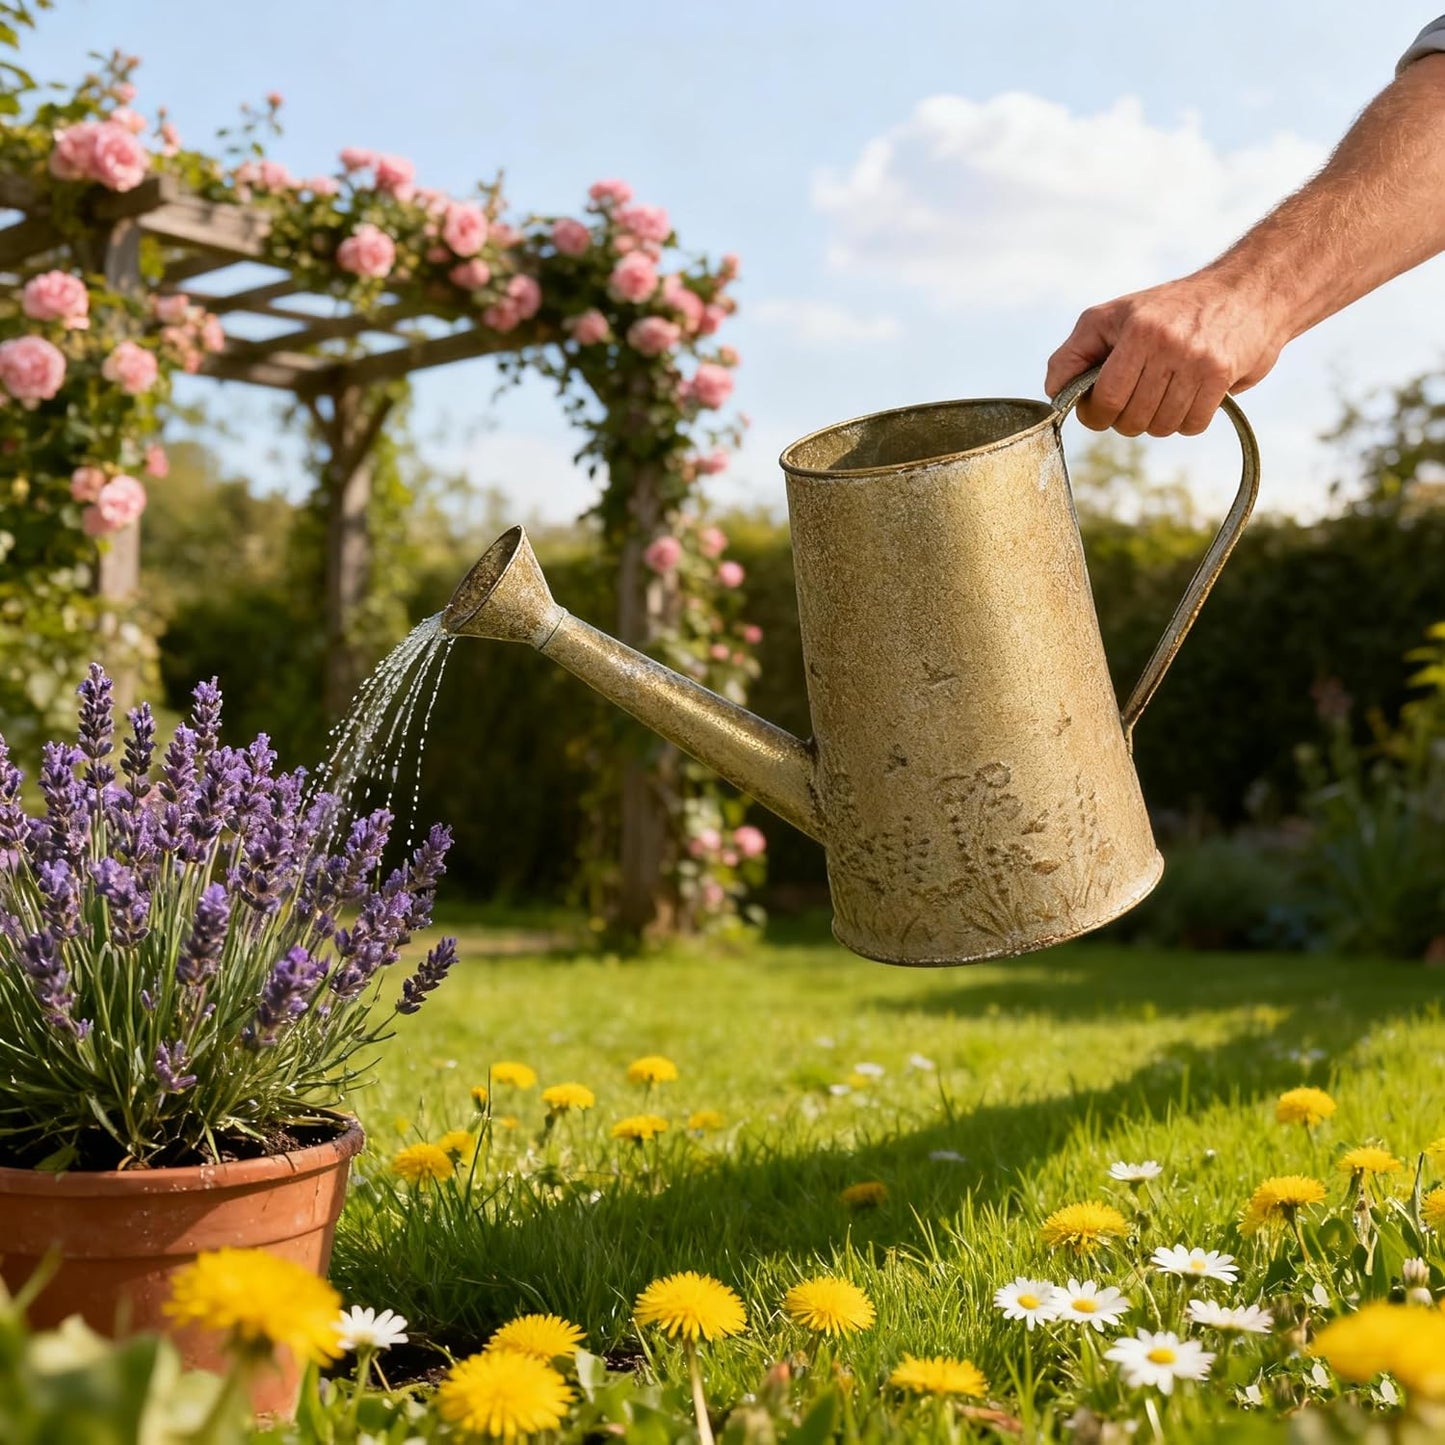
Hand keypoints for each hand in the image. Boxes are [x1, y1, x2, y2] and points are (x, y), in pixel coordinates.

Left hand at [1044, 273, 1286, 434]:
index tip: (1100, 408)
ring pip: (1161, 427)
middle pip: (1131, 420)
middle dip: (1127, 419)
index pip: (1104, 399)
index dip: (1095, 415)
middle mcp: (1165, 343)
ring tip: (1165, 393)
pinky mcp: (1222, 375)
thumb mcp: (1113, 316)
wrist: (1248, 288)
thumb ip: (1074, 354)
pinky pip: (1191, 426)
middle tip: (1137, 398)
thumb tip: (1052, 395)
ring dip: (1159, 420)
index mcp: (1134, 329)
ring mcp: (1196, 360)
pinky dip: (1187, 421)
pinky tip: (1190, 396)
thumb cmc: (1168, 309)